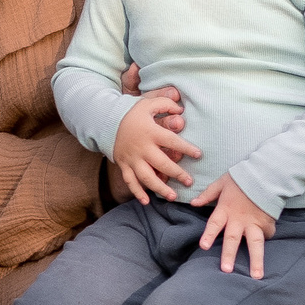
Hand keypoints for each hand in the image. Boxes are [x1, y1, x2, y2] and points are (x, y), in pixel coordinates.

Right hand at [104, 73, 185, 202]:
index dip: (186, 148)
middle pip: (162, 164)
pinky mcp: (124, 165)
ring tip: (173, 196)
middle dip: (177, 174)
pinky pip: (130, 181)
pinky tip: (146, 201)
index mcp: (150, 132)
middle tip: (189, 182)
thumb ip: (165, 102)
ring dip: (160, 188)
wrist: (106, 121)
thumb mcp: (148, 103)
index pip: (172, 141)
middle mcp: (142, 148)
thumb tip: (180, 109)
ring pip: (146, 177)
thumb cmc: (131, 113)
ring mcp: (132, 159)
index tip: (198, 155)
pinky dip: (137, 192)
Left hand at [191, 170, 275, 275]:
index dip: (209, 234)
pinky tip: (264, 251)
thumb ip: (208, 194)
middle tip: (226, 270)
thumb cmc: (242, 177)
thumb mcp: (222, 182)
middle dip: (229, 254)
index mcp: (226, 209)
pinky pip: (266, 236)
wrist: (267, 173)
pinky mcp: (267, 223)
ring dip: (255, 260)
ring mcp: (254, 223)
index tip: (204, 246)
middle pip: (233, 239)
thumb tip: (193, 203)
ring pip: (255, 244)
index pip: (214, 223)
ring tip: (256, 276)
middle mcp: (239, 219)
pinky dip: (265, 240)